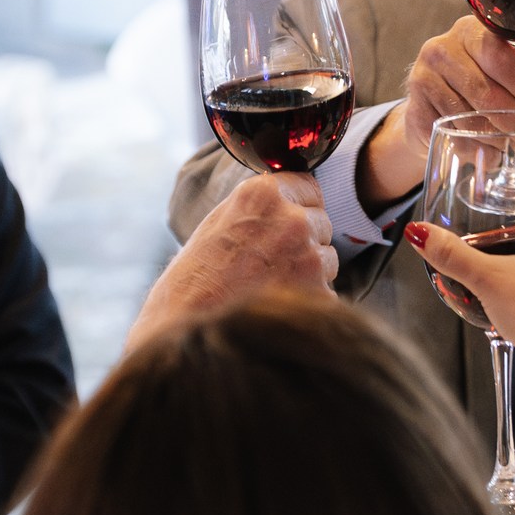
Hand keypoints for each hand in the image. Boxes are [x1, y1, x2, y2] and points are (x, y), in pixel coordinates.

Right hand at [130, 172, 335, 343]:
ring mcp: (309, 257)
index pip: (310, 186)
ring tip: (270, 286)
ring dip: (310, 271)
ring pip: (328, 258)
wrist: (185, 328)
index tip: (283, 223)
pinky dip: (309, 301)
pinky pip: (327, 291)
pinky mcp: (319, 293)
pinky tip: (276, 306)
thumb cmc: (194, 279)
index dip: (298, 206)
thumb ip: (259, 207)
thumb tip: (289, 199)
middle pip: (322, 222)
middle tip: (270, 262)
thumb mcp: (220, 221)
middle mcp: (292, 219)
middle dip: (304, 240)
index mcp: (263, 194)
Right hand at [357, 16, 514, 207]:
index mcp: (469, 31)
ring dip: (499, 138)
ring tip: (513, 143)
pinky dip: (478, 150)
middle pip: (486, 92)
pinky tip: (490, 151)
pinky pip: (454, 138)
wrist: (432, 105)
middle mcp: (441, 50)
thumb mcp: (508, 67)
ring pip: (471, 120)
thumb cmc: (479, 81)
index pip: (500, 54)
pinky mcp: (415, 112)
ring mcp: (423, 80)